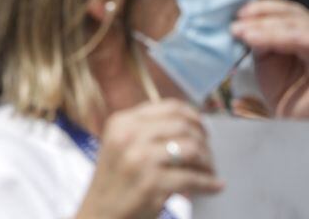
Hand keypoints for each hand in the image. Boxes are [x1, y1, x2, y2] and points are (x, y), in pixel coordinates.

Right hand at [76, 100, 220, 218]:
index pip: (168, 107)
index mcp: (121, 123)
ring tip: (209, 171)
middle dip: (203, 141)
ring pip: (191, 148)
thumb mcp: (120, 145)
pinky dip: (209, 183)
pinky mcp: (152, 184)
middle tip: (208, 156)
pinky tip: (214, 186)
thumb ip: (147, 131)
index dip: (193, 116)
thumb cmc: (115, 182)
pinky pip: (193, 178)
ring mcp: (140, 160)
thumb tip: (191, 125)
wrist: (99, 214)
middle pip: (183, 126)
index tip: (203, 129)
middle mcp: (129, 136)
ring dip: (207, 162)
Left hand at [233, 0, 308, 117]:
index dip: (267, 9)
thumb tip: (244, 24)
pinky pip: (305, 40)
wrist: (295, 129)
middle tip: (237, 23)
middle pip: (298, 16)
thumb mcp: (269, 63)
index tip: (239, 14)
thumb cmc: (285, 96)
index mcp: (306, 39)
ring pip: (301, 26)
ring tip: (241, 32)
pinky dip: (279, 36)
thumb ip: (262, 41)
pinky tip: (253, 39)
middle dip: (264, 16)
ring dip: (267, 26)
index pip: (292, 15)